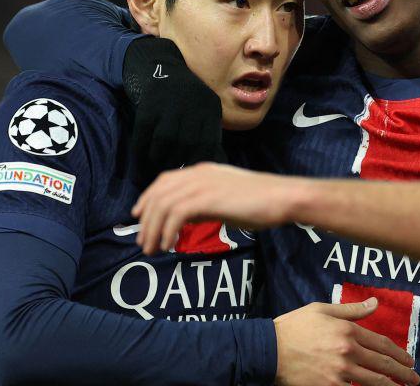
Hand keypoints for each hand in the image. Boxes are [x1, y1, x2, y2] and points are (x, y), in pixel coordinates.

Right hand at [123, 37, 222, 181]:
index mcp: (210, 106)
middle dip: (178, 162)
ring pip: (166, 140)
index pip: (209, 142)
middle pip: (187, 143)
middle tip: (172, 174)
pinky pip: (144, 134)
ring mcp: (170, 101)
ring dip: (159, 158)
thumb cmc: (181, 95)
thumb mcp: (200, 108)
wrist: (156, 62)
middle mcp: (193, 103)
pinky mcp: (148, 102)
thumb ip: (207, 133)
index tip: (191, 174)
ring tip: (156, 167)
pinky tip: (141, 158)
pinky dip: (141, 149)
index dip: (199, 161)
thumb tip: (217, 164)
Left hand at [132, 163, 287, 254]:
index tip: (139, 216)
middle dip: (147, 220)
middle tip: (144, 243)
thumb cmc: (261, 201)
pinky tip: (170, 245)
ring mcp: (203, 184)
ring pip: (164, 205)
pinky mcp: (208, 198)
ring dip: (153, 230)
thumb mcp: (227, 199)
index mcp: (203, 171)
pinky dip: (168, 231)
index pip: (165, 180)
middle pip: (159, 194)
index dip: (147, 197)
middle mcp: (198, 174)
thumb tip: (186, 218)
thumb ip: (205, 203)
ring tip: (153, 249)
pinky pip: (176, 214)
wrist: (281, 197)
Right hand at [275, 298, 419, 385]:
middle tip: (415, 379)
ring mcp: (340, 373)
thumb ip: (352, 310)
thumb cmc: (294, 327)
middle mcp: (348, 352)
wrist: (268, 350)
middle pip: (383, 365)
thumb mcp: (323, 310)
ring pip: (374, 382)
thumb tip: (375, 303)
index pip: (382, 344)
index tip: (410, 360)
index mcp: (348, 331)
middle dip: (403, 373)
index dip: (399, 354)